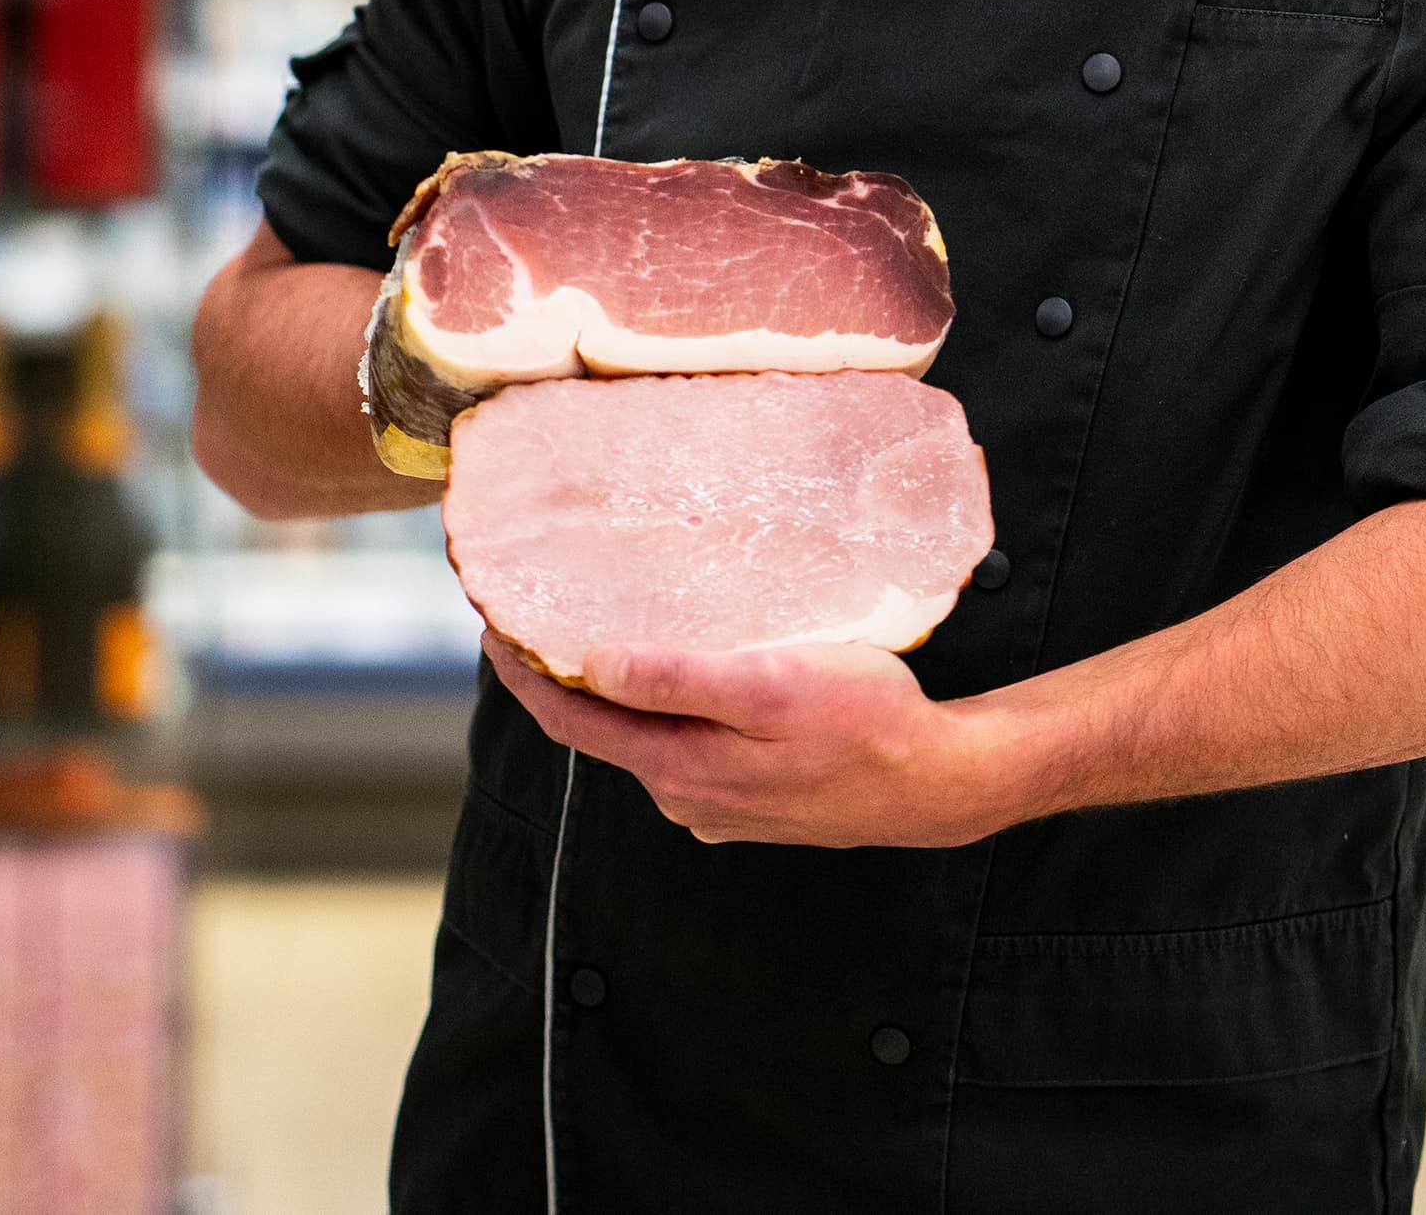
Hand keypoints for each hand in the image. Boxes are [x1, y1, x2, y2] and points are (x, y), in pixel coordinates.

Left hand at [485, 638, 1030, 849]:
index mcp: (678, 766)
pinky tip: (683, 680)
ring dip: (618, 698)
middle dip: (561, 681)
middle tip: (537, 620)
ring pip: (647, 742)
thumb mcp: (769, 685)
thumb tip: (593, 667)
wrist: (934, 783)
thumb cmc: (862, 722)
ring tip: (603, 636)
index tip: (491, 629)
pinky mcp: (751, 801)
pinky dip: (667, 715)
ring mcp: (718, 805)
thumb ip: (679, 680)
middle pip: (602, 733)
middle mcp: (685, 795)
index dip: (525, 677)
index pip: (572, 723)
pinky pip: (688, 752)